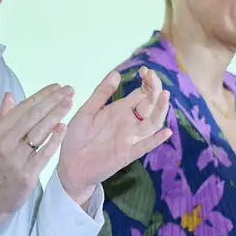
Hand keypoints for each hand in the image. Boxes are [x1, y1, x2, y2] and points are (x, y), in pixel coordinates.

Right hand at [0, 84, 73, 218]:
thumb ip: (2, 118)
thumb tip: (9, 95)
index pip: (22, 108)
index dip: (41, 96)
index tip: (56, 86)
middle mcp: (5, 143)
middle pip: (33, 117)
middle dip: (52, 101)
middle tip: (69, 89)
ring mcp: (16, 159)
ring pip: (39, 132)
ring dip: (56, 114)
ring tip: (70, 102)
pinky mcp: (27, 174)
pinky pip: (44, 153)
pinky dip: (55, 139)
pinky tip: (64, 127)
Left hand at [57, 67, 171, 204]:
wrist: (69, 164)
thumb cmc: (77, 137)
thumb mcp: (87, 110)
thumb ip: (101, 93)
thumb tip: (116, 73)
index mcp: (120, 110)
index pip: (142, 93)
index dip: (147, 82)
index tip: (146, 70)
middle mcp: (129, 122)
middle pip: (150, 105)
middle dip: (155, 90)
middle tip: (153, 76)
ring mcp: (130, 138)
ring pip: (152, 123)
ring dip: (160, 110)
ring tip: (164, 95)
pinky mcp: (127, 153)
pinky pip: (144, 146)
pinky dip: (156, 140)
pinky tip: (165, 132)